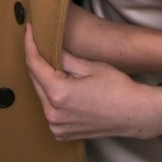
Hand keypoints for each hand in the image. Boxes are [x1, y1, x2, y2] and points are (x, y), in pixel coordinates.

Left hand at [25, 24, 161, 140]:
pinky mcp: (61, 134)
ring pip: (42, 95)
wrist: (134, 113)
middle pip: (35, 81)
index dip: (29, 44)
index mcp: (58, 93)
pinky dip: (52, 96)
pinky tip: (62, 86)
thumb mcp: (90, 66)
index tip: (28, 28)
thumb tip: (49, 46)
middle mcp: (52, 113)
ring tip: (53, 64)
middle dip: (36, 61)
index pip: (34, 64)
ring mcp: (56, 126)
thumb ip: (64, 58)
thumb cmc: (116, 87)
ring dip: (44, 79)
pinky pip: (50, 109)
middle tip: (40, 42)